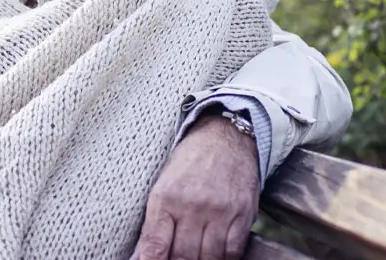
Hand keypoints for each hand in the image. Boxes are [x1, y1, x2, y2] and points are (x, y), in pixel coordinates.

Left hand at [135, 116, 259, 259]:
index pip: (155, 244)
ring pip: (208, 257)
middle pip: (183, 255)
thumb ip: (154, 222)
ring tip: (192, 259)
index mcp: (166, 198)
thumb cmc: (188, 164)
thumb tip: (143, 255)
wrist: (225, 139)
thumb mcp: (162, 186)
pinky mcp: (242, 215)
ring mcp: (219, 211)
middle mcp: (192, 206)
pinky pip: (232, 251)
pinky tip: (214, 256)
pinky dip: (223, 259)